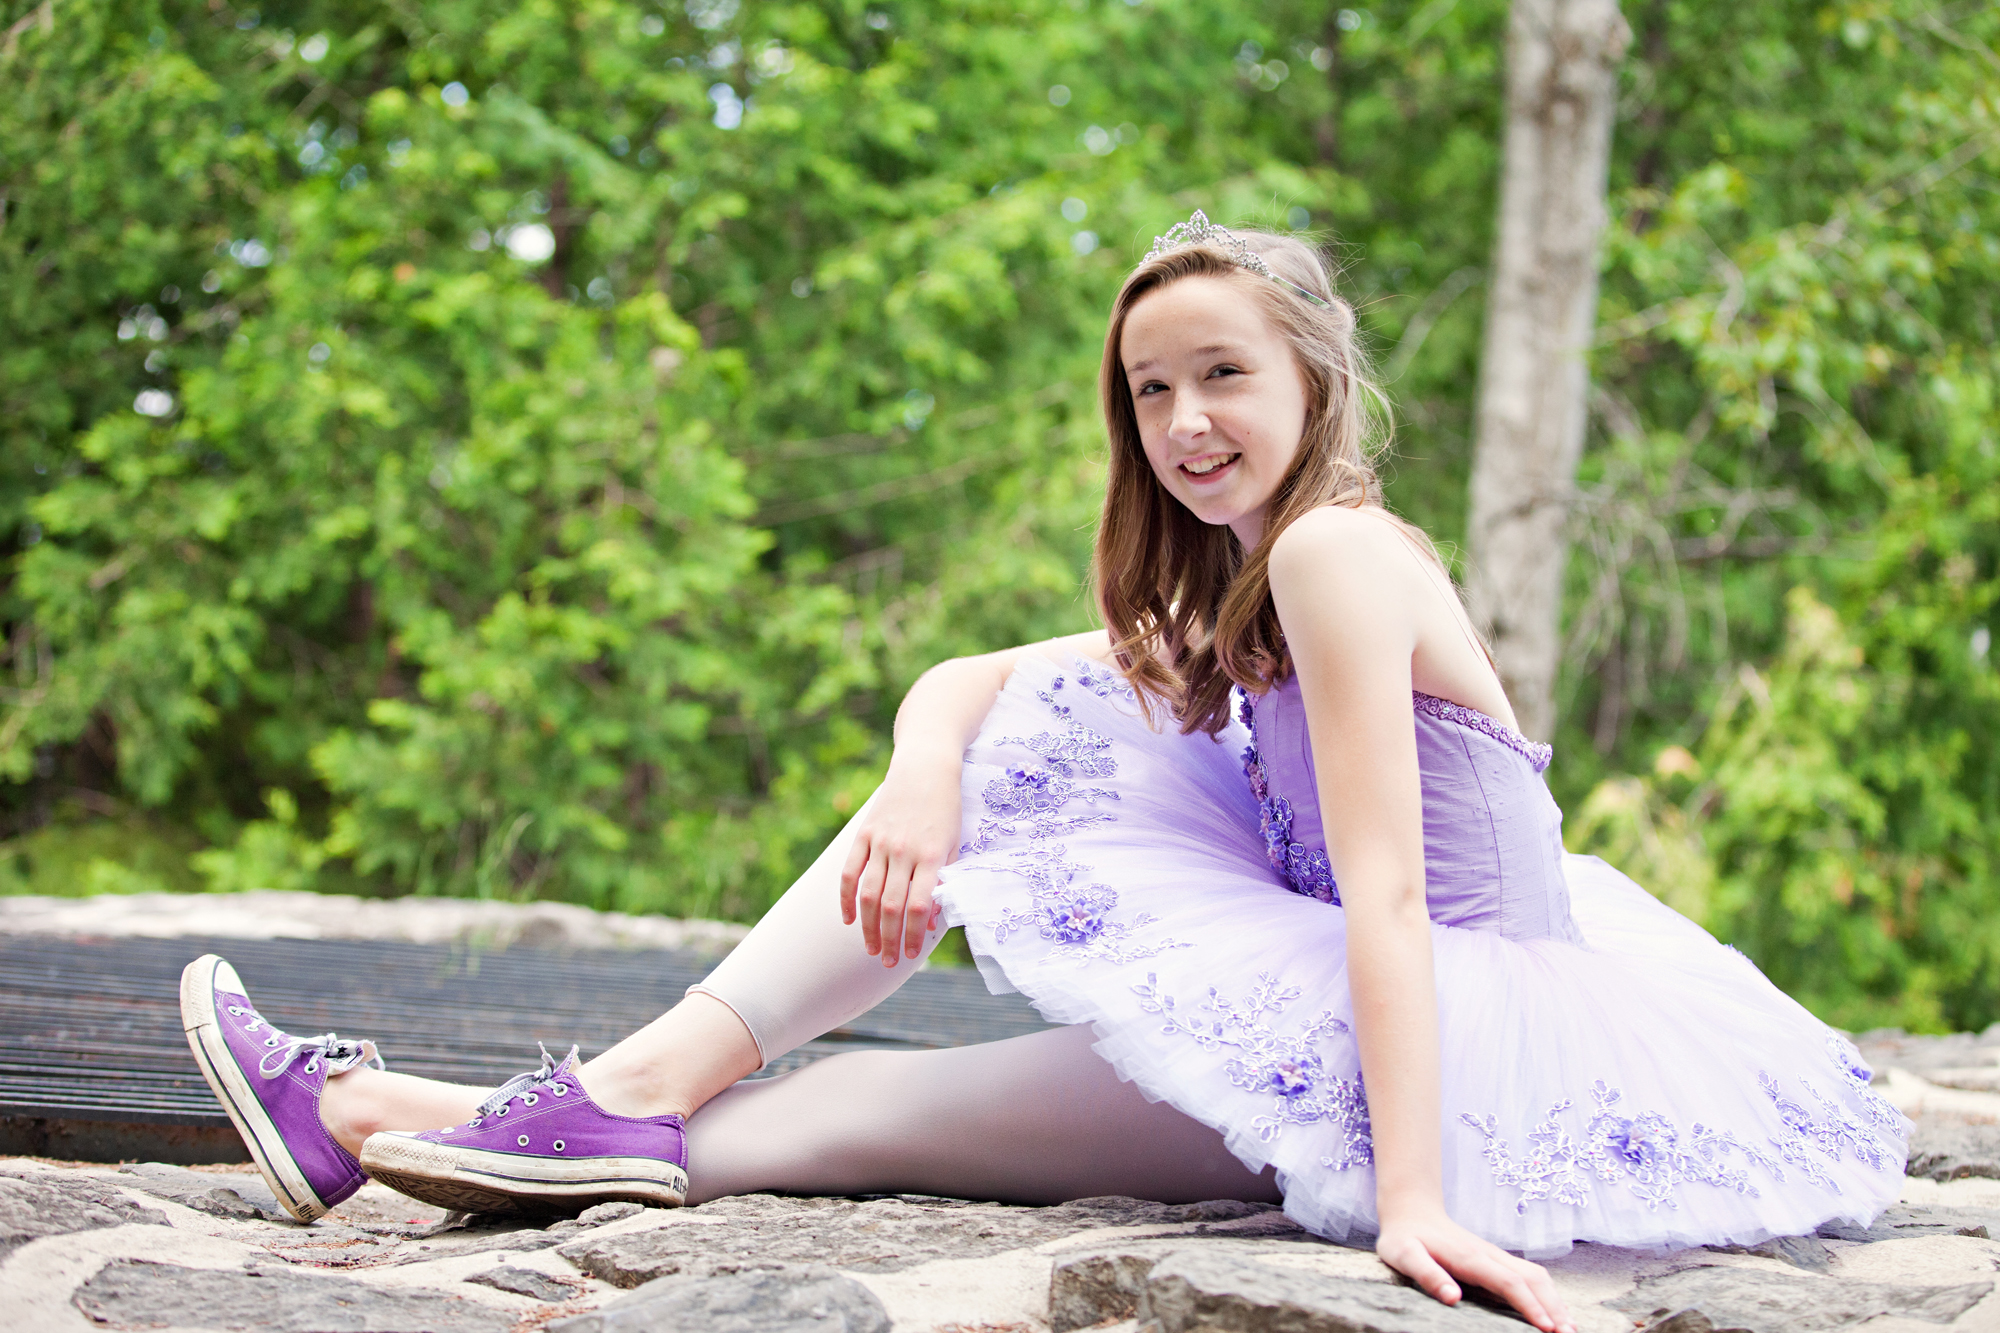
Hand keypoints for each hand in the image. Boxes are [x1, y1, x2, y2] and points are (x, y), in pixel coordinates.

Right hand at [839, 754, 960, 966]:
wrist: (926, 768)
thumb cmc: (946, 810)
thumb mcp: (954, 846)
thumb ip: (943, 883)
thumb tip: (928, 922)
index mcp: (930, 856)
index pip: (918, 907)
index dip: (911, 936)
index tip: (910, 955)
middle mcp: (903, 851)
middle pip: (890, 906)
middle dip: (887, 939)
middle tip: (886, 961)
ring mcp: (880, 842)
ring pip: (868, 894)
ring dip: (867, 926)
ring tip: (869, 948)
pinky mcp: (864, 834)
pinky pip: (849, 872)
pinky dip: (847, 898)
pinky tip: (848, 919)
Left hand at [1376, 1205, 1573, 1332]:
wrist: (1412, 1212)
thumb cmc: (1405, 1238)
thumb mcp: (1404, 1256)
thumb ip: (1428, 1275)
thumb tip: (1453, 1298)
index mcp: (1471, 1257)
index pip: (1509, 1283)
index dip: (1530, 1306)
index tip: (1547, 1329)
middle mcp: (1490, 1255)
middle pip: (1533, 1279)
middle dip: (1554, 1307)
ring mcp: (1497, 1256)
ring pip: (1537, 1276)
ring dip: (1556, 1301)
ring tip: (1570, 1329)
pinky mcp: (1497, 1260)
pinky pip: (1531, 1277)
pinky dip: (1548, 1294)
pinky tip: (1554, 1312)